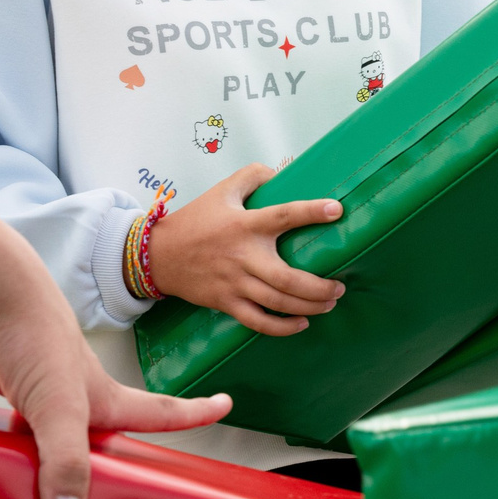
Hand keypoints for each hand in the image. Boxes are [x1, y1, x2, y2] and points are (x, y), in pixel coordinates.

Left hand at [0, 261, 231, 498]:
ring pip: (30, 415)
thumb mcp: (59, 408)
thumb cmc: (34, 333)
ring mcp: (27, 376)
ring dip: (25, 437)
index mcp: (98, 395)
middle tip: (109, 466)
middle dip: (101, 441)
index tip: (222, 405)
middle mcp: (68, 386)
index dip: (193, 412)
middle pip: (91, 422)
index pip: (157, 409)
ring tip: (17, 468)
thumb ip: (65, 462)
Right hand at [150, 164, 345, 335]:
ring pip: (277, 302)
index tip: (337, 209)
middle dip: (319, 287)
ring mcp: (234, 283)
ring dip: (309, 306)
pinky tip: (302, 323)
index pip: (283, 215)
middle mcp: (243, 256)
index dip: (311, 211)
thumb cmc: (195, 221)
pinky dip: (282, 327)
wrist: (157, 255)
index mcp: (245, 225)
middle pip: (287, 278)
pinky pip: (258, 321)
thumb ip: (253, 176)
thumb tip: (283, 172)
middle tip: (340, 286)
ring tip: (330, 302)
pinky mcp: (226, 302)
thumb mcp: (221, 190)